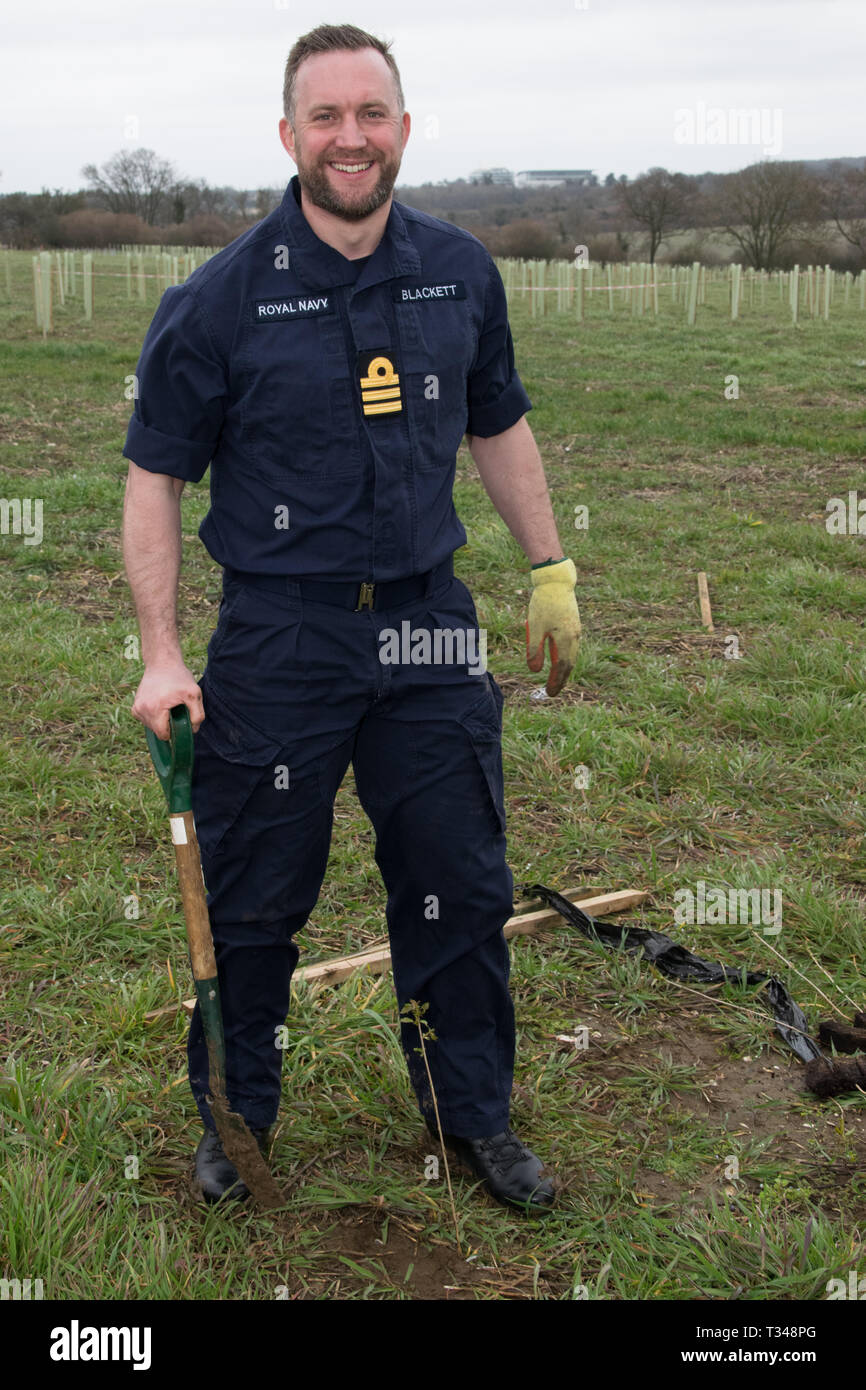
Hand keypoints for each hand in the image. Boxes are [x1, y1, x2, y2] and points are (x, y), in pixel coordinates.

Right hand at [131, 660, 204, 738]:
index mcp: (155, 708)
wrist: (162, 663)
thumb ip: (198, 714)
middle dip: (167, 725)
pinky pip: (146, 720)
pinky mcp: (134, 706)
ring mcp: (136, 707)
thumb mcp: (194, 693)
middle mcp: (142, 709)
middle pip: (156, 731)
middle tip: (175, 709)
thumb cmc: (179, 677)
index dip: (174, 732)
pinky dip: (154, 716)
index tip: (180, 720)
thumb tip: (193, 730)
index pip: (163, 734)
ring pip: (151, 726)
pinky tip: (160, 704)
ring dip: (160, 721)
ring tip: (167, 705)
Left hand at [525, 558, 580, 695]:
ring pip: (571, 656)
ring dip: (563, 670)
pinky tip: (558, 660)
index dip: (555, 681)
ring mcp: (576, 630)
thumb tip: (534, 671)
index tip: (549, 692)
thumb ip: (534, 650)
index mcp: (566, 639)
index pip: (562, 667)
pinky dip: (565, 657)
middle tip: (553, 691)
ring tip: (556, 679)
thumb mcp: (535, 627)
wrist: (556, 582)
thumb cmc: (543, 604)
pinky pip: (571, 647)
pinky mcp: (574, 624)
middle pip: (569, 664)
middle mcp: (575, 637)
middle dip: (561, 679)